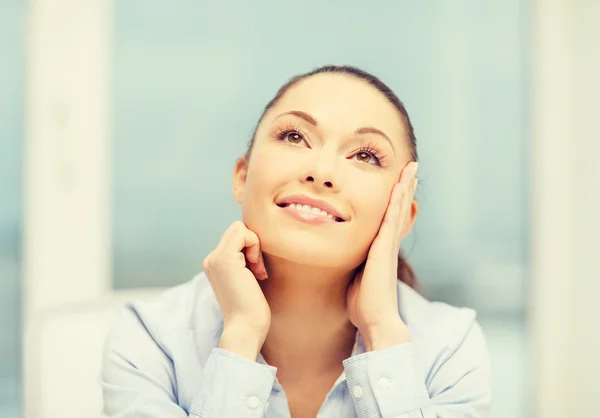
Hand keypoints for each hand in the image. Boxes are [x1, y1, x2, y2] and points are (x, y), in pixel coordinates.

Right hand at [202, 221, 269, 359]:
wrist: (245, 329)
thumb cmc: (252, 310)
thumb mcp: (248, 279)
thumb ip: (246, 261)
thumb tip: (258, 243)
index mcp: (215, 264)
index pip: (235, 236)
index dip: (251, 247)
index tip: (257, 270)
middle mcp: (211, 259)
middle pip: (237, 228)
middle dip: (253, 243)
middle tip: (258, 269)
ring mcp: (215, 258)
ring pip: (240, 228)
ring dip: (255, 245)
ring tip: (257, 271)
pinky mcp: (224, 259)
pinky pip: (243, 233)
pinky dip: (255, 246)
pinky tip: (256, 269)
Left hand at [346, 162, 418, 350]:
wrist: (376, 320)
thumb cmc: (364, 304)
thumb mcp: (356, 277)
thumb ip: (355, 264)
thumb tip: (346, 261)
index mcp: (381, 249)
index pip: (389, 218)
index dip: (395, 199)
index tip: (399, 181)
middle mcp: (388, 244)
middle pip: (398, 209)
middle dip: (405, 187)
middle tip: (411, 167)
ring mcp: (388, 246)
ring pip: (398, 210)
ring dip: (405, 188)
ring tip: (411, 169)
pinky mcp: (385, 249)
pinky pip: (391, 220)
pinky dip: (397, 202)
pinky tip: (400, 186)